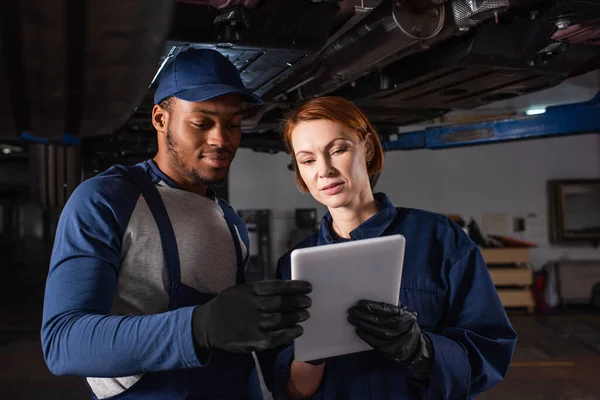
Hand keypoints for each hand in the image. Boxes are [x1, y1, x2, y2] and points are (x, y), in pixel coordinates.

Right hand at [192, 280, 311, 353]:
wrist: (207, 324)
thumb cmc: (228, 305)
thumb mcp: (240, 290)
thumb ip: (259, 290)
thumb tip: (284, 289)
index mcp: (250, 290)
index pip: (277, 286)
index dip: (295, 287)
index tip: (308, 287)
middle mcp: (252, 305)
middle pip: (281, 302)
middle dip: (298, 302)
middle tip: (308, 302)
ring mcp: (253, 323)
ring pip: (280, 319)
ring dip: (296, 317)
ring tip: (306, 314)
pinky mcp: (253, 340)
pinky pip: (276, 337)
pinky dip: (289, 333)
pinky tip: (298, 330)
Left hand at [348, 300, 432, 379]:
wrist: (414, 349)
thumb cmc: (405, 328)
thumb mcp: (404, 316)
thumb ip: (392, 309)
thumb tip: (373, 303)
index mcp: (405, 316)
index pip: (387, 309)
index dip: (372, 306)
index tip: (360, 303)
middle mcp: (402, 328)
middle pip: (380, 320)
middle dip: (364, 315)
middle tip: (352, 311)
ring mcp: (397, 340)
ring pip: (377, 331)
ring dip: (362, 324)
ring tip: (352, 319)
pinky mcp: (391, 350)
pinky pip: (376, 342)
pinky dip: (366, 336)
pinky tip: (358, 330)